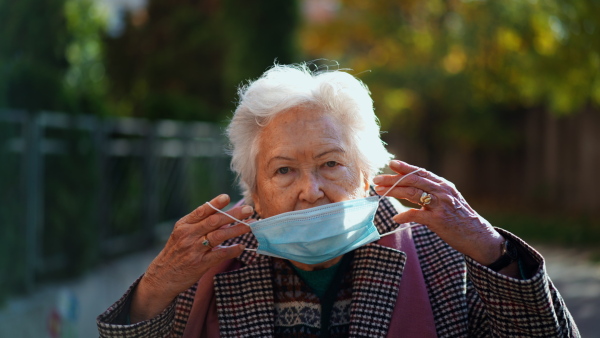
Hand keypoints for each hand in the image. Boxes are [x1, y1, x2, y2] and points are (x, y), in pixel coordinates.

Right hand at [130, 194, 252, 322]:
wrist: (162, 278)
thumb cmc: (176, 253)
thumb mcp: (182, 235)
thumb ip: (200, 225)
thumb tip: (224, 216)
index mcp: (184, 225)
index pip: (201, 211)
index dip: (215, 203)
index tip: (227, 197)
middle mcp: (188, 235)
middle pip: (214, 221)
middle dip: (233, 214)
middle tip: (248, 209)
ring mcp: (194, 250)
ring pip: (219, 236)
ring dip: (236, 229)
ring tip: (250, 225)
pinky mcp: (199, 264)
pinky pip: (219, 255)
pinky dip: (232, 250)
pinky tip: (241, 246)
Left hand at [373, 160, 506, 267]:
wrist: (478, 236)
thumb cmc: (460, 219)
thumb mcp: (449, 200)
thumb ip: (432, 193)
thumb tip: (411, 189)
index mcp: (443, 185)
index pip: (421, 172)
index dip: (405, 167)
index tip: (391, 163)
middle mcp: (442, 191)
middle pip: (413, 181)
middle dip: (393, 179)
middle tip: (377, 179)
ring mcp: (440, 205)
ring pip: (412, 193)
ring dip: (393, 192)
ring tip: (380, 192)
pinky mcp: (438, 220)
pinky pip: (416, 215)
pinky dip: (404, 215)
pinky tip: (395, 217)